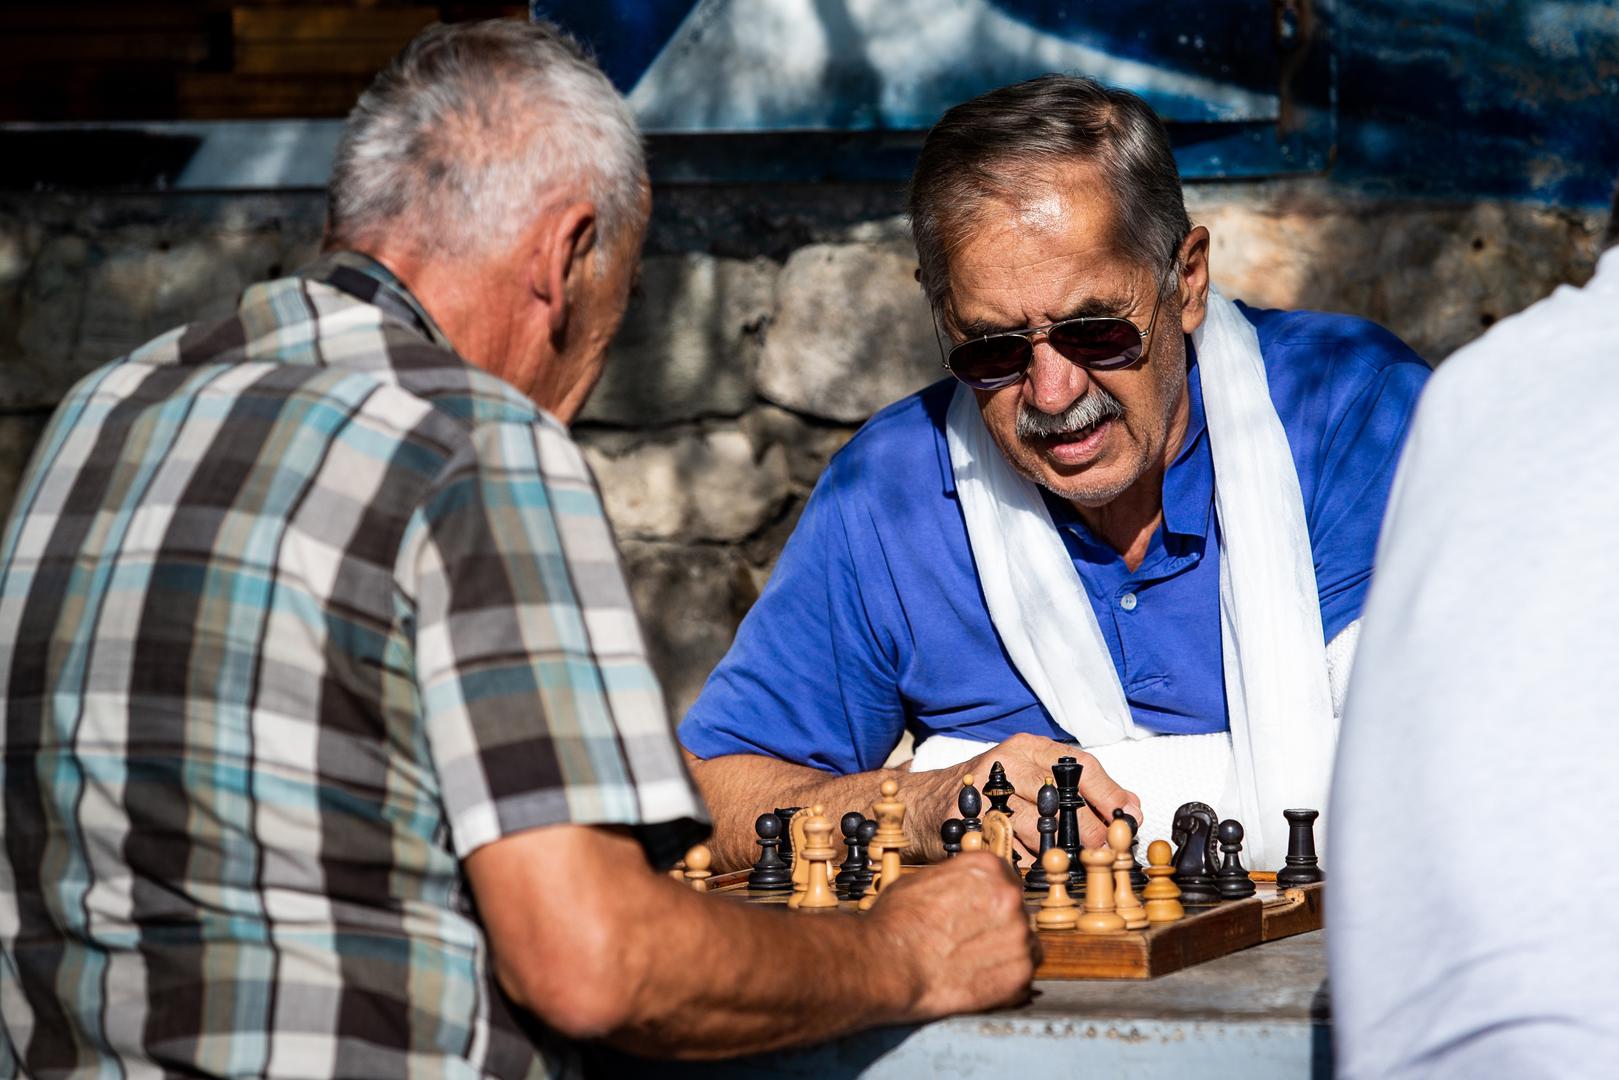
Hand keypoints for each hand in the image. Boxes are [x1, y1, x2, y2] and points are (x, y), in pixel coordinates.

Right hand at [868, 853, 1037, 1018]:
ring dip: (1005, 952)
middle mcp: (1009, 896)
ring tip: (972, 963)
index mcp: (987, 867)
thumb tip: (959, 889)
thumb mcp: (920, 880)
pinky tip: (979, 980)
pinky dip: (1006, 980)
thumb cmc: (895, 924)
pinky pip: (1024, 975)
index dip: (990, 898)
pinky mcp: (1020, 973)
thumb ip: (953, 881)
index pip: (1005, 878)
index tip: (980, 912)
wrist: (888, 965)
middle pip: (1017, 910)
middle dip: (998, 925)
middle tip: (971, 941)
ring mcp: (1019, 936)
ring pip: (1024, 943)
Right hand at [913, 734, 1140, 858]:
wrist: (922, 804)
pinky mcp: (964, 817)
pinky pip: (1006, 846)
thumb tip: (1129, 807)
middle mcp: (1005, 763)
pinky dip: (1026, 862)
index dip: (1110, 794)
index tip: (1129, 818)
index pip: (1080, 766)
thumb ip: (1078, 789)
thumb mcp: (1029, 778)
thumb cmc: (987, 794)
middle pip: (1062, 798)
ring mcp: (983, 789)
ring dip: (1060, 851)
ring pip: (1036, 825)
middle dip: (1090, 831)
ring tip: (1074, 865)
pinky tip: (1035, 869)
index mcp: (1026, 749)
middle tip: (1106, 853)